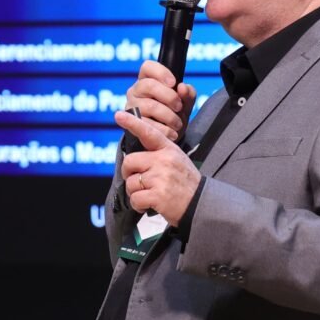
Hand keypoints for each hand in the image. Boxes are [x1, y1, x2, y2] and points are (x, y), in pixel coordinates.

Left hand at [116, 109, 201, 226]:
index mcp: (168, 149)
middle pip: (130, 161)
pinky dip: (138, 205)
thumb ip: (157, 154)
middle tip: (140, 182)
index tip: (119, 114)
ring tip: (150, 195)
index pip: (148, 133)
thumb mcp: (177, 160)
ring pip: (130, 183)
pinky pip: (135, 198)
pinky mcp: (158, 195)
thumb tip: (133, 157)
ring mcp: (161, 177)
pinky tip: (149, 204)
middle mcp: (164, 160)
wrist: (200, 203)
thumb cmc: (185, 183)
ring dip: (135, 192)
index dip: (133, 123)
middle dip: (129, 174)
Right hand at [124, 60, 196, 142]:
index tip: (173, 83)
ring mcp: (131, 106)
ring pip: (150, 106)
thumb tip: (182, 87)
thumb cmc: (173, 113)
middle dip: (169, 96)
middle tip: (179, 106)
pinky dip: (163, 129)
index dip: (161, 72)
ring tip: (178, 124)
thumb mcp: (184, 103)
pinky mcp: (132, 123)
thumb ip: (187, 93)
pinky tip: (172, 133)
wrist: (164, 138)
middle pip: (149, 85)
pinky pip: (147, 124)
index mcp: (147, 79)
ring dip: (169, 116)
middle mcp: (135, 90)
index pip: (147, 67)